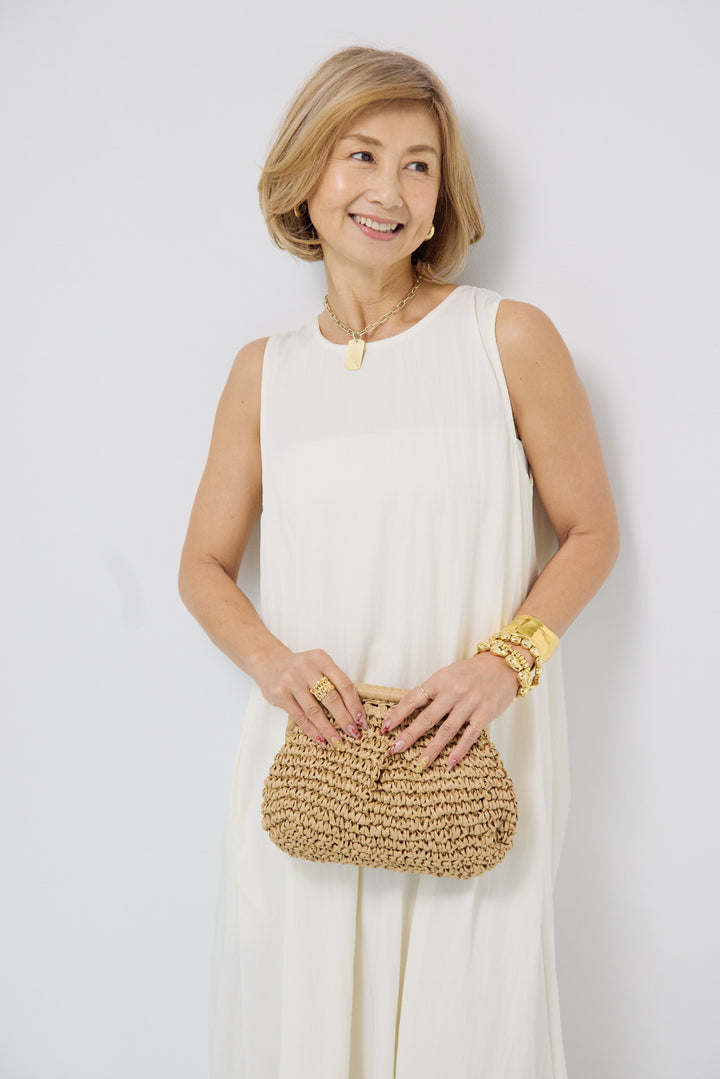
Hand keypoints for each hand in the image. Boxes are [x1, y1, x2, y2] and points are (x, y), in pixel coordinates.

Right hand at [250, 643, 366, 746]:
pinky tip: (321, 740)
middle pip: (331, 697)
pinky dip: (312, 730)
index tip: (362, 720)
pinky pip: (300, 717)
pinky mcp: (280, 694)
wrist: (269, 662)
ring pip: (315, 710)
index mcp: (321, 659)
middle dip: (345, 719)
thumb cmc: (300, 668)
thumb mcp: (318, 666)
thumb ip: (333, 681)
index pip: (344, 684)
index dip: (355, 704)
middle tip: (354, 733)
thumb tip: (354, 711)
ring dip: (328, 729)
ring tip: (338, 741)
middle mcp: (306, 668)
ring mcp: (291, 681)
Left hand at [380, 652, 524, 769]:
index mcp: (440, 680)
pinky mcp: (485, 714)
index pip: (413, 698)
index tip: (385, 728)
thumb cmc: (471, 672)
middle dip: (409, 735)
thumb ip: (432, 691)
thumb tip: (408, 710)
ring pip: (446, 730)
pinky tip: (450, 762)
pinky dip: (459, 750)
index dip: (397, 714)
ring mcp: (470, 703)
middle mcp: (453, 691)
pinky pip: (470, 735)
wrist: (503, 666)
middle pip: (427, 717)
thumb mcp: (448, 675)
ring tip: (420, 763)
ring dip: (432, 749)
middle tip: (395, 749)